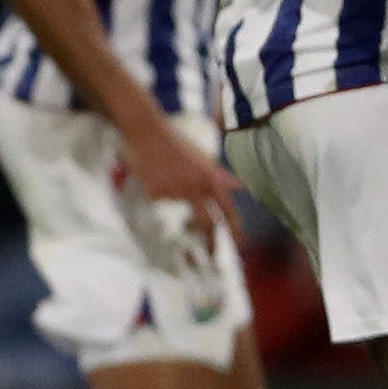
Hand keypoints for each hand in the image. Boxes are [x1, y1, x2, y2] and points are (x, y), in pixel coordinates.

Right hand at [116, 115, 248, 264]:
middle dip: (211, 243)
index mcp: (210, 178)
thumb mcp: (204, 158)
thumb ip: (220, 176)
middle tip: (211, 257)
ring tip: (164, 171)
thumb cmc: (176, 143)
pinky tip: (152, 173)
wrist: (147, 131)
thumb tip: (240, 187)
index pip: (228, 208)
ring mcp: (175, 191)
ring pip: (176, 204)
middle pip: (207, 222)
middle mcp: (196, 187)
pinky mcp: (155, 194)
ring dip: (172, 193)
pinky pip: (158, 199)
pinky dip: (156, 190)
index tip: (241, 244)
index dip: (236, 228)